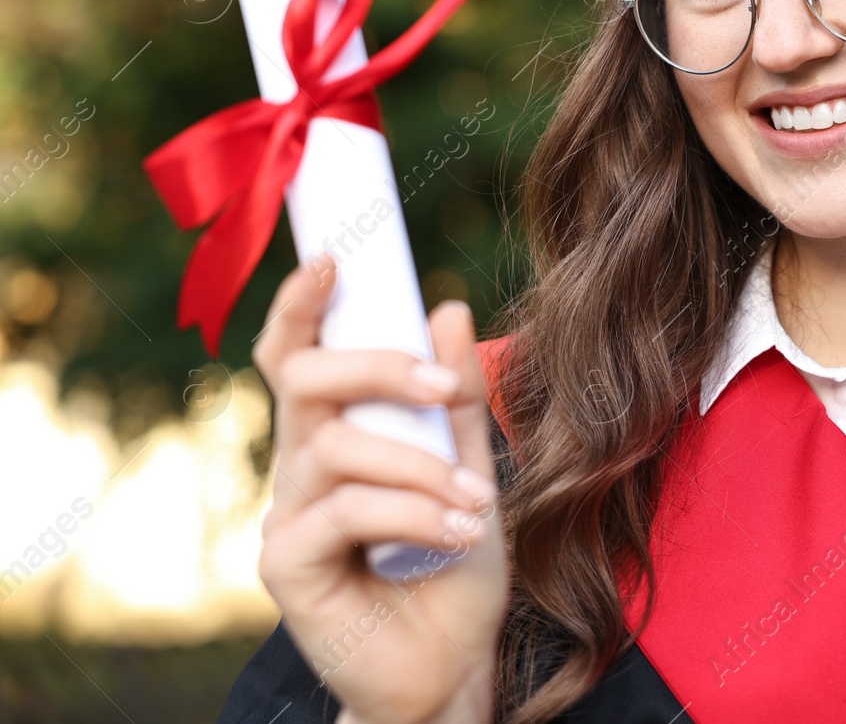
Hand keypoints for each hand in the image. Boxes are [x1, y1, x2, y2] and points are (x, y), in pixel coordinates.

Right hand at [253, 255, 508, 723]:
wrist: (452, 665)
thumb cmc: (455, 570)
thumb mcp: (473, 469)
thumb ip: (458, 401)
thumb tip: (448, 309)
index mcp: (335, 435)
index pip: (300, 356)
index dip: (301, 306)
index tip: (334, 260)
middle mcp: (300, 466)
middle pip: (306, 380)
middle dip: (378, 368)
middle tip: (446, 391)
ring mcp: (288, 514)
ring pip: (337, 445)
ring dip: (420, 464)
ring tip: (478, 501)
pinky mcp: (288, 564)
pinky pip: (345, 511)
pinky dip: (412, 514)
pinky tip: (457, 534)